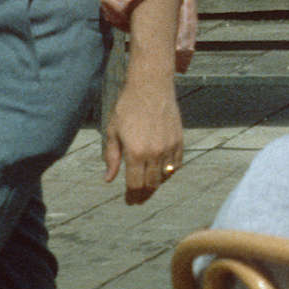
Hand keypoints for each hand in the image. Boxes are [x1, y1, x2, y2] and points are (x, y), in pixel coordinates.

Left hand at [103, 68, 183, 203]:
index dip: (132, 196)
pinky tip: (161, 174)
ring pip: (165, 176)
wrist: (151, 87)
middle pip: (151, 184)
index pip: (135, 184)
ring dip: (156, 185)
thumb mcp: (112, 132)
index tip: (130, 201)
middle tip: (138, 199)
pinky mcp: (179, 140)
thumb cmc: (128, 107)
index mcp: (135, 152)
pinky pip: (176, 164)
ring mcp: (169, 147)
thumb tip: (109, 179)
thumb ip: (112, 157)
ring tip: (148, 187)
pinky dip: (169, 173)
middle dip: (144, 195)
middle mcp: (154, 153)